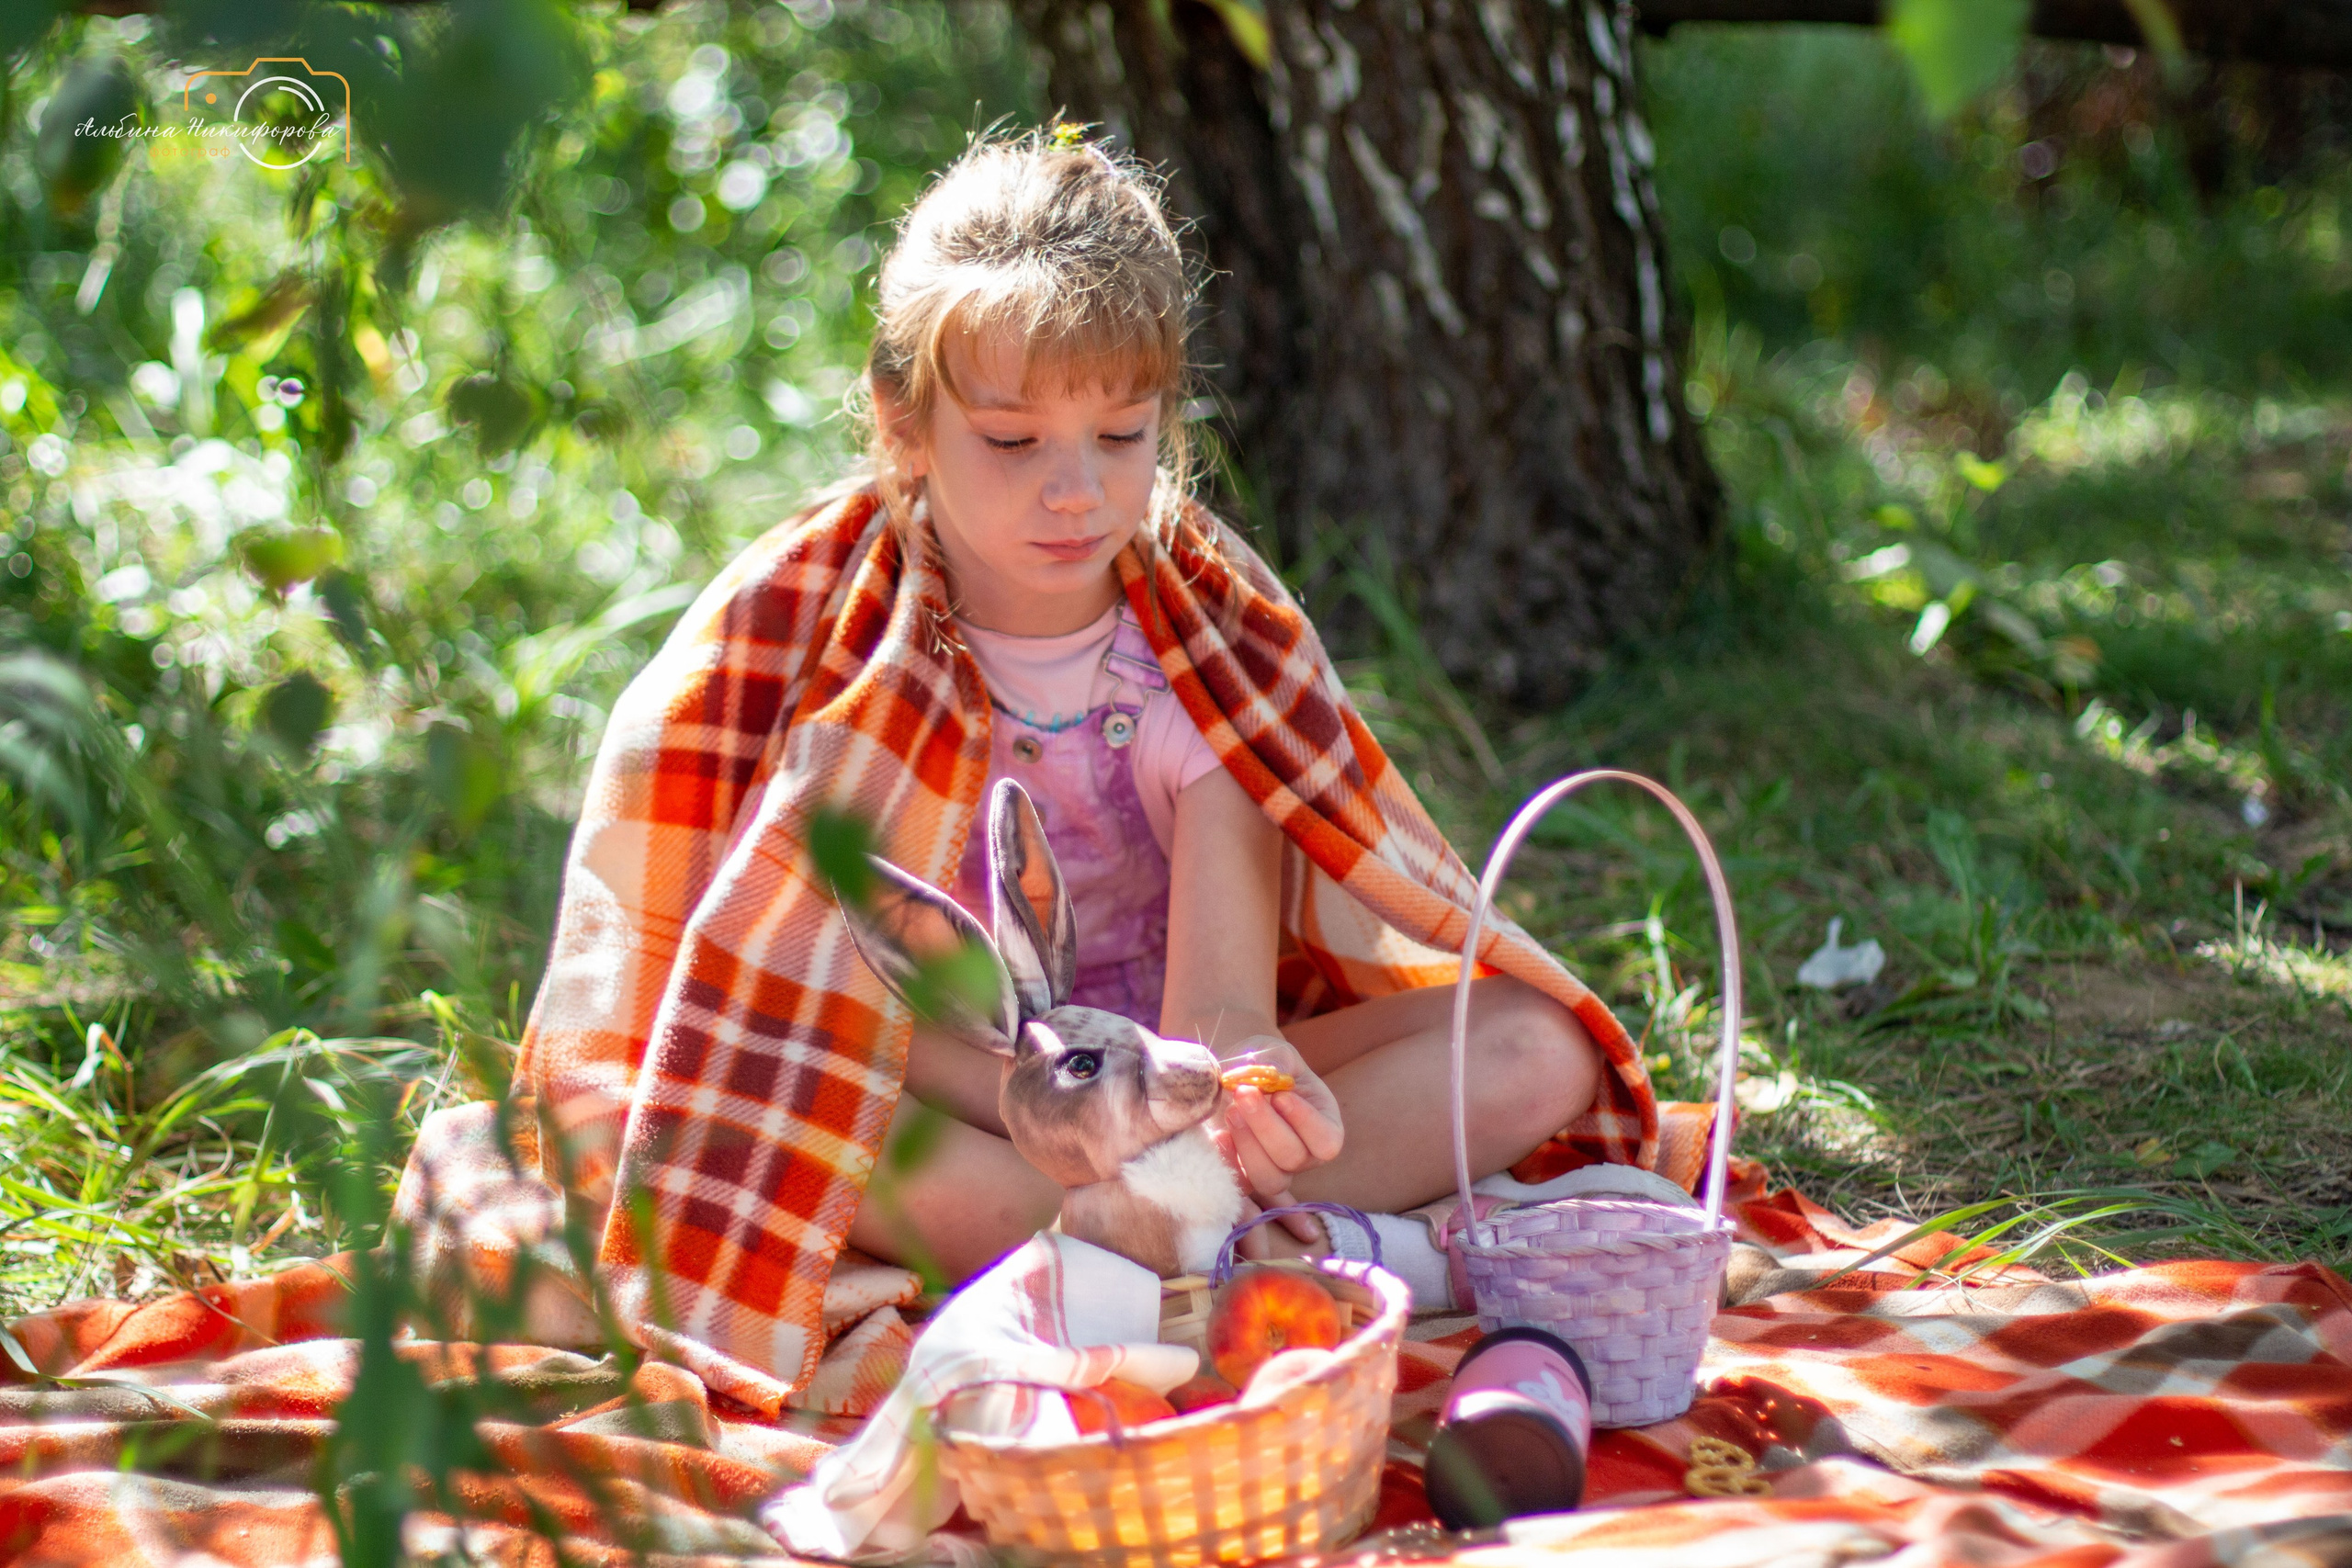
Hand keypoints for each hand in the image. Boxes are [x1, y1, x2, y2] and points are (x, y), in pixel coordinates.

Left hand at [1218, 1038, 1341, 1237]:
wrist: (1231, 1078)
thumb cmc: (1261, 1064)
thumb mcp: (1273, 1053)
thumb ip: (1276, 1061)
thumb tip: (1270, 1079)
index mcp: (1323, 1124)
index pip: (1328, 1142)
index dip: (1305, 1122)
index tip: (1280, 1095)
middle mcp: (1304, 1154)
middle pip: (1294, 1159)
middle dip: (1266, 1126)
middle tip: (1243, 1093)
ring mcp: (1275, 1170)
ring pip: (1270, 1180)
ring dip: (1247, 1145)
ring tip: (1231, 1111)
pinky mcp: (1245, 1177)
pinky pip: (1240, 1185)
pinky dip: (1227, 1161)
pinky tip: (1218, 1134)